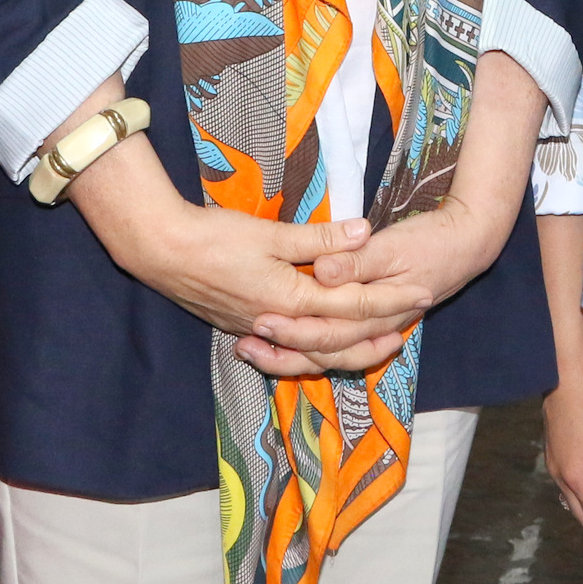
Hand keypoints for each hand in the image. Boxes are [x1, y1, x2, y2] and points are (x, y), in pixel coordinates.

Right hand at [70, 151, 428, 377]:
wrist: (160, 251)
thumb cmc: (214, 237)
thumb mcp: (269, 233)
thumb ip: (318, 239)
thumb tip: (364, 231)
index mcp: (290, 300)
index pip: (353, 305)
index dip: (390, 299)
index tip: (422, 292)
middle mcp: (278, 323)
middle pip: (338, 340)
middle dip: (377, 333)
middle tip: (411, 325)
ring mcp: (259, 328)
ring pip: (315, 351)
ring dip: (348, 348)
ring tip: (376, 342)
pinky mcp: (243, 325)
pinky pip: (291, 348)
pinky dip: (315, 348)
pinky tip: (322, 343)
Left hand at [238, 186, 522, 375]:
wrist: (468, 243)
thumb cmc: (432, 240)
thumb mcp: (394, 245)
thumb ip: (357, 261)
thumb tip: (323, 272)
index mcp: (378, 310)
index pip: (330, 331)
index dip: (294, 329)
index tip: (260, 320)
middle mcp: (374, 328)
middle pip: (324, 351)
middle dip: (283, 350)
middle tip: (244, 342)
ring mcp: (373, 327)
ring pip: (327, 355)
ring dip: (290, 356)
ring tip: (251, 350)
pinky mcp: (370, 319)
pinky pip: (335, 344)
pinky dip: (307, 347)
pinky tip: (281, 341)